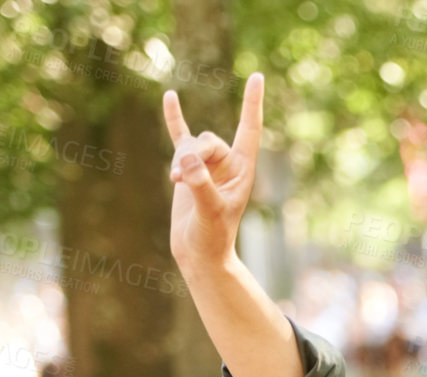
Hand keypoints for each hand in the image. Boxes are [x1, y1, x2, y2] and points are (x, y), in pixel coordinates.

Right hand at [164, 72, 263, 272]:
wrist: (199, 251)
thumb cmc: (212, 236)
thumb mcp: (209, 212)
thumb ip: (200, 185)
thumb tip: (187, 160)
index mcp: (244, 170)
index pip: (250, 130)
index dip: (252, 104)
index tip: (257, 76)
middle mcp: (228, 164)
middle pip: (209, 140)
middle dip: (192, 155)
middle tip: (180, 179)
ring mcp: (207, 164)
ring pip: (191, 143)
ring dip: (180, 158)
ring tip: (174, 182)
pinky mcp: (187, 167)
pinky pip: (180, 136)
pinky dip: (174, 118)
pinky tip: (169, 96)